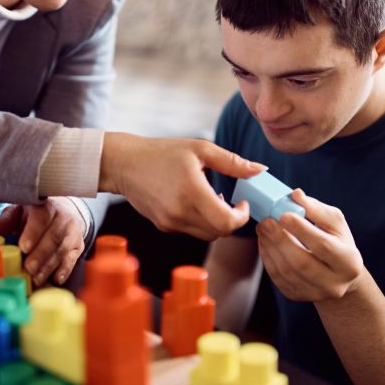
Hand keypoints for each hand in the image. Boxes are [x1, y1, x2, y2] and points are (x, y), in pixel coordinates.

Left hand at [0, 197, 86, 286]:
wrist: (65, 213)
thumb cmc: (36, 216)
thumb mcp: (19, 213)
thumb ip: (5, 223)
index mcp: (46, 206)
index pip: (42, 217)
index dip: (34, 232)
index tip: (23, 246)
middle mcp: (63, 218)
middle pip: (53, 237)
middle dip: (40, 254)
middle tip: (28, 268)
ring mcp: (73, 233)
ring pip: (62, 250)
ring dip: (49, 266)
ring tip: (36, 279)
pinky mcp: (78, 246)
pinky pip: (72, 260)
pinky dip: (64, 270)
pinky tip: (55, 279)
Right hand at [99, 132, 265, 239]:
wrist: (124, 164)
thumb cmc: (162, 152)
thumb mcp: (200, 149)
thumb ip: (233, 162)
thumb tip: (261, 170)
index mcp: (192, 192)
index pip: (227, 222)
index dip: (242, 216)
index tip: (243, 203)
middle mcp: (180, 212)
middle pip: (220, 232)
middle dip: (232, 220)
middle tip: (232, 202)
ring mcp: (170, 222)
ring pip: (207, 235)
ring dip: (217, 222)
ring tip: (213, 199)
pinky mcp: (163, 226)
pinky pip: (191, 231)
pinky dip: (200, 221)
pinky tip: (194, 202)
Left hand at [256, 189, 363, 301]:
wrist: (337, 273)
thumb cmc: (336, 240)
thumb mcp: (334, 223)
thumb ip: (316, 209)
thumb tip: (296, 195)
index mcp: (349, 262)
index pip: (323, 246)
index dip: (302, 230)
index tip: (283, 214)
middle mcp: (335, 284)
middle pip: (302, 263)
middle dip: (280, 240)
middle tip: (266, 222)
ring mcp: (316, 294)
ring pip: (286, 272)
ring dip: (270, 248)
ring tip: (263, 228)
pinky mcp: (298, 296)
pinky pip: (278, 278)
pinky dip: (268, 259)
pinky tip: (264, 242)